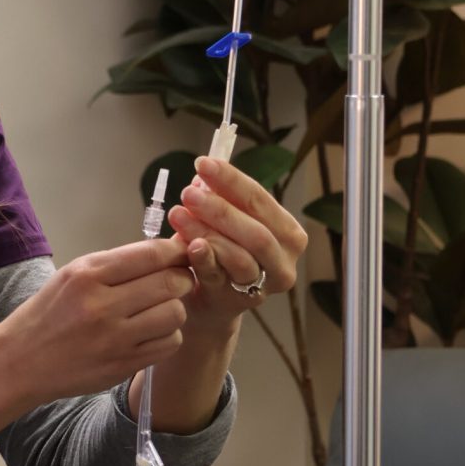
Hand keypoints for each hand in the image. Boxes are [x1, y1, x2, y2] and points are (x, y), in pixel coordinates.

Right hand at [0, 238, 194, 407]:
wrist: (21, 360)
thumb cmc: (48, 312)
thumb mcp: (72, 275)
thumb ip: (115, 264)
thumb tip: (164, 252)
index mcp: (87, 275)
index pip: (150, 254)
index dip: (176, 251)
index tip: (182, 252)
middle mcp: (101, 305)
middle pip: (169, 283)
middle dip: (182, 278)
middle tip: (178, 279)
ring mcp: (114, 339)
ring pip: (175, 314)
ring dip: (175, 308)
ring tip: (161, 307)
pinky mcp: (122, 365)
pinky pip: (169, 344)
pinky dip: (168, 335)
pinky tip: (152, 331)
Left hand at [167, 156, 307, 332]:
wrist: (206, 299)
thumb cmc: (218, 250)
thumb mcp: (220, 220)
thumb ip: (217, 198)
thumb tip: (203, 175)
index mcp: (286, 232)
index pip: (261, 200)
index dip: (231, 180)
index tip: (203, 164)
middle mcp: (283, 260)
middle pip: (257, 231)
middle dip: (220, 208)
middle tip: (188, 193)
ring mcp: (263, 284)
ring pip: (241, 255)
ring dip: (206, 231)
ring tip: (178, 214)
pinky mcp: (237, 301)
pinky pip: (220, 277)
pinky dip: (205, 258)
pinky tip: (190, 244)